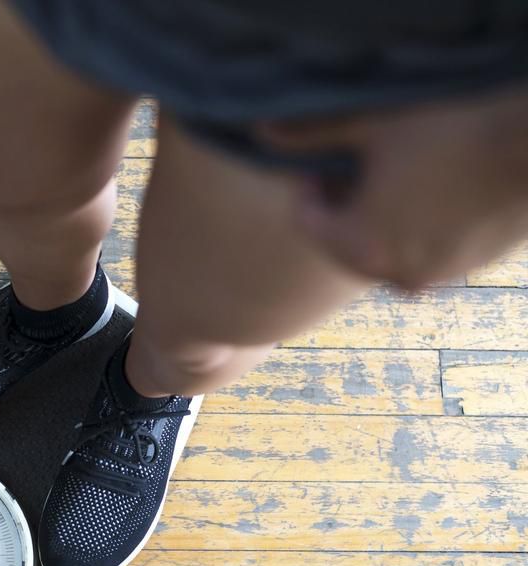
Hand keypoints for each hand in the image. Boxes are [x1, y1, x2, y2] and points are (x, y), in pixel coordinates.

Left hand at [257, 86, 527, 289]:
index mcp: (360, 247)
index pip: (307, 224)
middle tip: (356, 171)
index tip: (324, 163)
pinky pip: (422, 255)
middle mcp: (393, 275)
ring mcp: (434, 277)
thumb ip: (312, 134)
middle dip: (340, 211)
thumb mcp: (372, 125)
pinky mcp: (467, 271)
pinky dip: (413, 233)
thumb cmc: (450, 131)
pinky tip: (431, 194)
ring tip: (396, 180)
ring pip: (384, 252)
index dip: (308, 188)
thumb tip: (262, 131)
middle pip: (342, 245)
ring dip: (377, 223)